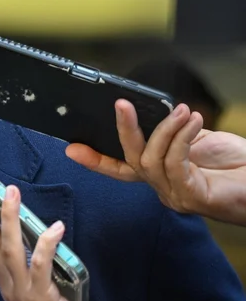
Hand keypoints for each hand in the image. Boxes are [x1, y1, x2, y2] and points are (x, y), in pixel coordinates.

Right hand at [0, 182, 92, 300]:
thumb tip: (27, 231)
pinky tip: (55, 227)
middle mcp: (8, 287)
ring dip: (9, 218)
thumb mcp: (33, 289)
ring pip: (10, 250)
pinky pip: (41, 265)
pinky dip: (46, 243)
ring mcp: (22, 292)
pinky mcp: (42, 297)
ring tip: (11, 192)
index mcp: (4, 283)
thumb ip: (27, 266)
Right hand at [65, 100, 245, 225]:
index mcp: (161, 176)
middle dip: (123, 129)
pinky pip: (174, 162)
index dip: (95, 159)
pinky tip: (192, 121)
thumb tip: (153, 112)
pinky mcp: (191, 196)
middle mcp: (163, 189)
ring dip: (165, 129)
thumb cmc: (238, 164)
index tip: (72, 148)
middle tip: (120, 104)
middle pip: (130, 159)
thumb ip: (172, 132)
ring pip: (151, 159)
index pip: (120, 169)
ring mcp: (175, 195)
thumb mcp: (197, 139)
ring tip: (182, 111)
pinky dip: (180, 138)